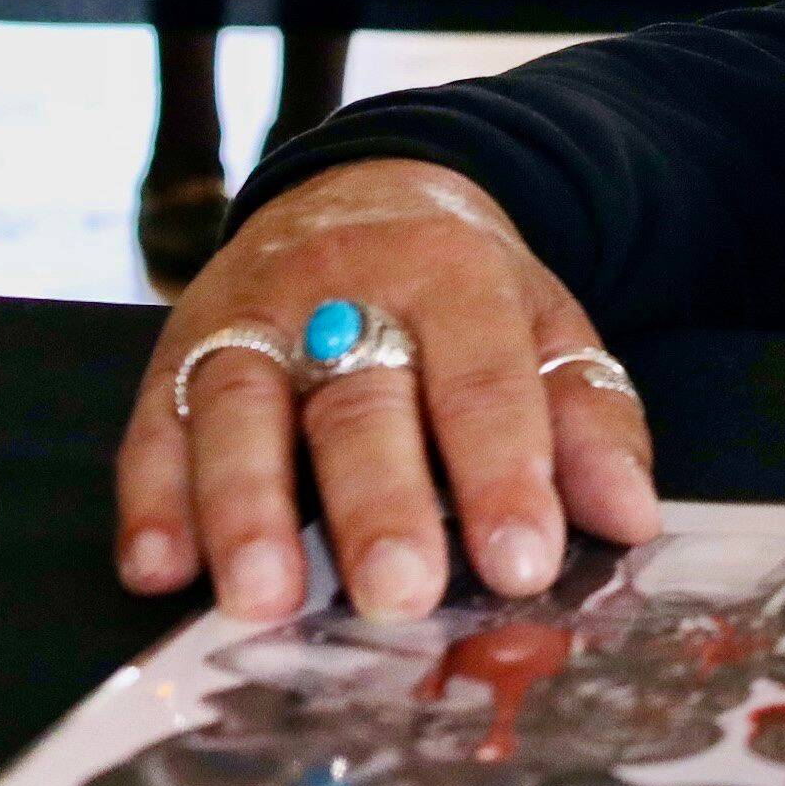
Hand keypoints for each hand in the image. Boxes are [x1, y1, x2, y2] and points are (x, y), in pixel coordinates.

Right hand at [114, 159, 657, 623]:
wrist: (366, 187)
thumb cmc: (464, 290)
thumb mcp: (545, 325)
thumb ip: (589, 420)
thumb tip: (632, 517)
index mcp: (456, 276)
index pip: (484, 380)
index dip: (504, 472)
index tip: (522, 562)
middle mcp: (347, 290)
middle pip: (361, 400)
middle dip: (379, 502)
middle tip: (398, 593)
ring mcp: (253, 316)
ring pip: (244, 407)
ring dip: (248, 508)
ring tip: (264, 598)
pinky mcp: (179, 348)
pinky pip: (158, 422)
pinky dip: (153, 497)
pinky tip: (161, 567)